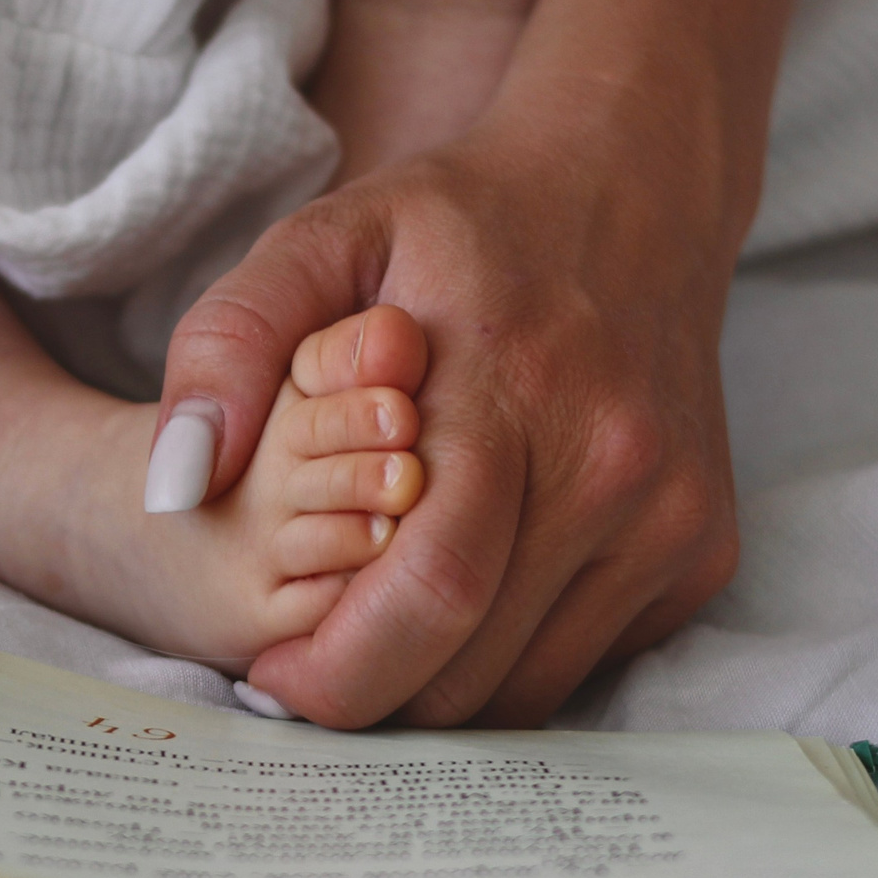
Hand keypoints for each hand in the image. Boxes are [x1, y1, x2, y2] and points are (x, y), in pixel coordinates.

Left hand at [152, 105, 741, 727]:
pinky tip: (467, 595)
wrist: (631, 186)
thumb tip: (173, 485)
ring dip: (437, 689)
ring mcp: (672, 517)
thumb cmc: (457, 226)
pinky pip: (584, 664)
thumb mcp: (320, 241)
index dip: (338, 669)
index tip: (270, 670)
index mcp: (514, 391)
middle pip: (472, 667)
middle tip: (306, 660)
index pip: (431, 590)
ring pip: (527, 689)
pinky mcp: (704, 554)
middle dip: (370, 692)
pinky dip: (509, 660)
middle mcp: (613, 464)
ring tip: (377, 625)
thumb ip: (227, 346)